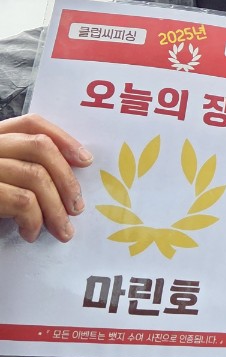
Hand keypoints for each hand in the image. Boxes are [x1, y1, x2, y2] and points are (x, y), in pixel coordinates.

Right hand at [0, 113, 92, 242]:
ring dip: (56, 209)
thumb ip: (25, 168)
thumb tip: (69, 183)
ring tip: (61, 229)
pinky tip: (30, 233)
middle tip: (77, 208)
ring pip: (35, 177)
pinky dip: (34, 220)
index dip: (64, 138)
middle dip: (67, 179)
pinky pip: (21, 201)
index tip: (86, 161)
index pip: (32, 123)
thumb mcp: (3, 178)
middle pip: (40, 147)